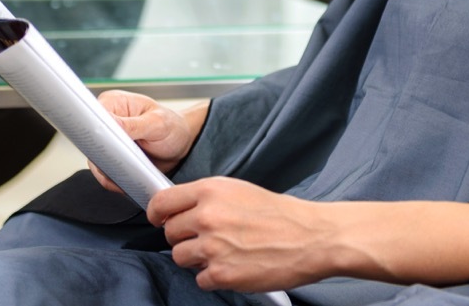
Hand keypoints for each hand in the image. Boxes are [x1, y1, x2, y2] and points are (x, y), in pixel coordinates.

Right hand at [87, 91, 199, 192]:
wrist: (182, 144)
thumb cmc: (173, 127)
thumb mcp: (158, 124)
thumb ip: (134, 125)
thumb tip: (110, 125)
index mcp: (114, 103)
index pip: (92, 115)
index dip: (93, 131)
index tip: (103, 146)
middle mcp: (106, 120)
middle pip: (90, 140)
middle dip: (102, 155)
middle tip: (119, 166)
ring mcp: (107, 141)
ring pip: (95, 160)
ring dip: (108, 171)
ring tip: (126, 177)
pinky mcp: (111, 158)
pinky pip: (104, 172)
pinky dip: (114, 180)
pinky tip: (126, 184)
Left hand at [149, 177, 330, 292]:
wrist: (312, 237)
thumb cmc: (281, 215)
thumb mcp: (239, 190)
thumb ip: (207, 198)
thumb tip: (181, 210)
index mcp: (211, 190)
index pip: (162, 202)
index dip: (157, 214)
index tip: (159, 220)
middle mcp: (208, 216)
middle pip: (169, 233)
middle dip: (184, 237)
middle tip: (207, 238)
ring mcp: (213, 246)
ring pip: (180, 257)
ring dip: (197, 258)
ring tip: (223, 252)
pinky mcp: (222, 273)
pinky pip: (200, 279)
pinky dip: (214, 276)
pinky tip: (234, 265)